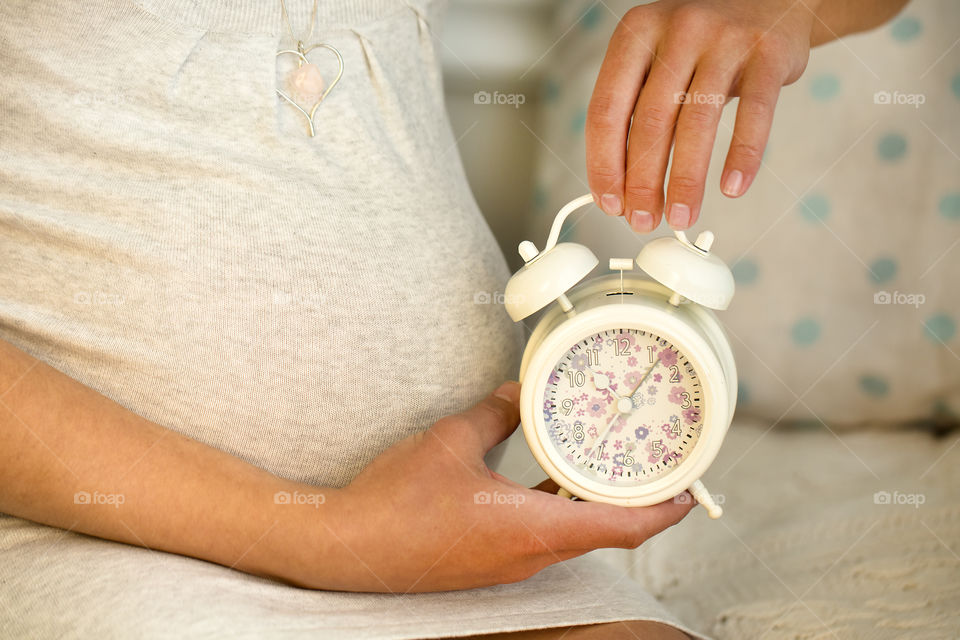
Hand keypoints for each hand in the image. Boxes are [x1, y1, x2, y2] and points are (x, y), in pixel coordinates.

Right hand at [293, 381, 692, 591]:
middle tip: (654, 464)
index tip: (688, 491)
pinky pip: (542, 535)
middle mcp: (529, 554)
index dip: (663, 511)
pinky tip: (549, 478)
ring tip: (608, 463)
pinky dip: (559, 508)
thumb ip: (495, 413)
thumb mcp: (452, 440)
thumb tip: (518, 394)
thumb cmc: (397, 501)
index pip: (621, 528)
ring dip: (595, 503)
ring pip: (572, 534)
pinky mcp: (489, 559)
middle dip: (635, 501)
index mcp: (532, 530)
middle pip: (604, 531)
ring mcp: (508, 561)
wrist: (348, 546)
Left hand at [585, 0, 815, 231]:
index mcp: (635, 34)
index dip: (605, 165)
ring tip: (681, 217)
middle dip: (644, 183)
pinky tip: (732, 188)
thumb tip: (621, 188)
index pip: (606, 111)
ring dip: (686, 181)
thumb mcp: (658, 59)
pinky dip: (742, 157)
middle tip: (642, 221)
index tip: (610, 204)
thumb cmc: (702, 44)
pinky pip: (753, 115)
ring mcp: (723, 39)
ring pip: (697, 123)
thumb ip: (636, 111)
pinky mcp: (768, 53)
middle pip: (650, 123)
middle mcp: (676, 31)